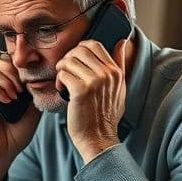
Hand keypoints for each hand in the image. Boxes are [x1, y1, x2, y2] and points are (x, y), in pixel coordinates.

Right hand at [0, 57, 40, 180]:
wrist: (1, 155)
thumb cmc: (14, 137)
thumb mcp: (32, 113)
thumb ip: (34, 95)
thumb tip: (39, 78)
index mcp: (2, 89)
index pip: (8, 66)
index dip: (20, 68)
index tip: (30, 81)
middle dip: (14, 72)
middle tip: (23, 88)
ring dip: (8, 80)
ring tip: (15, 96)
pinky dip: (0, 89)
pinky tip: (7, 101)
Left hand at [55, 36, 128, 162]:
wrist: (99, 139)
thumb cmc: (105, 116)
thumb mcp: (119, 88)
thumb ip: (119, 64)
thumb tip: (122, 42)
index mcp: (115, 71)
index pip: (93, 44)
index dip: (78, 50)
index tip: (73, 64)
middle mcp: (107, 73)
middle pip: (79, 50)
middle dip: (67, 60)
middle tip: (65, 73)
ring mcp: (94, 81)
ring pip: (68, 61)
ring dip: (61, 72)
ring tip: (64, 85)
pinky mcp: (81, 90)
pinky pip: (63, 74)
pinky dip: (59, 82)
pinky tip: (63, 92)